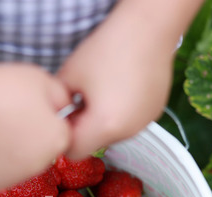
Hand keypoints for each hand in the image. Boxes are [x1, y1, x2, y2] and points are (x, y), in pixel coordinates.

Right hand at [0, 56, 70, 194]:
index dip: (46, 123)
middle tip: (9, 120)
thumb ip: (62, 97)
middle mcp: (41, 165)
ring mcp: (14, 178)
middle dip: (29, 141)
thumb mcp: (42, 80)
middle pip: (39, 155)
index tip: (30, 113)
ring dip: (9, 154)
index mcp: (57, 140)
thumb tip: (65, 109)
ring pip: (16, 167)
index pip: (60, 137)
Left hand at [57, 1, 177, 158]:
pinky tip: (121, 88)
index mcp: (104, 126)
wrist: (147, 28)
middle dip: (85, 129)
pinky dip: (121, 114)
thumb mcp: (69, 76)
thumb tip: (57, 117)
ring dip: (104, 121)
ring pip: (113, 134)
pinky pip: (129, 123)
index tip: (66, 117)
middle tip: (82, 100)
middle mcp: (127, 132)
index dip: (66, 137)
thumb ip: (58, 105)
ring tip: (103, 91)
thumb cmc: (106, 48)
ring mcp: (143, 124)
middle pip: (95, 144)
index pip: (75, 152)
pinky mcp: (154, 114)